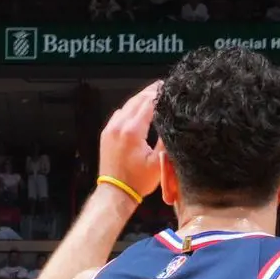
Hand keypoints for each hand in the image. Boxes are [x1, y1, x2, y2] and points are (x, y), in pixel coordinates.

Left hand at [97, 81, 161, 202]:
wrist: (115, 193)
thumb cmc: (138, 180)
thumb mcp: (159, 161)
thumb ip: (166, 139)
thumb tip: (174, 121)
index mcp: (133, 130)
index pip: (148, 103)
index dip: (160, 94)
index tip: (170, 87)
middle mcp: (119, 125)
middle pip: (136, 101)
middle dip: (150, 92)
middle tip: (163, 85)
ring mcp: (110, 129)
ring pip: (126, 106)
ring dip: (139, 99)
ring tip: (153, 95)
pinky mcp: (106, 134)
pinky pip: (118, 114)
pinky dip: (129, 109)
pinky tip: (138, 110)